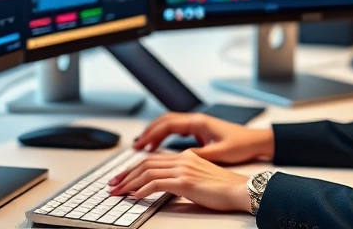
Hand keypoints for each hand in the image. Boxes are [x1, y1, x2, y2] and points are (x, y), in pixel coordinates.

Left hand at [108, 150, 249, 212]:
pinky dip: (142, 189)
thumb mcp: (199, 178)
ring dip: (129, 183)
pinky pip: (157, 183)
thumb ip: (183, 177)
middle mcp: (182, 159)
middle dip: (125, 175)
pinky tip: (135, 196)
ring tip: (118, 192)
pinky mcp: (185, 181)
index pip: (153, 160)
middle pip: (146, 163)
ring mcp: (183, 169)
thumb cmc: (223, 188)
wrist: (239, 189)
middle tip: (112, 185)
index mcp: (185, 156)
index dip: (134, 168)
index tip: (122, 178)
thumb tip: (166, 186)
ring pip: (147, 172)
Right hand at [133, 113, 273, 164]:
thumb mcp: (219, 153)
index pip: (168, 124)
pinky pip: (177, 129)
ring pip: (170, 124)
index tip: (140, 145)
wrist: (256, 141)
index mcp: (199, 122)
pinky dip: (165, 135)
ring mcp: (198, 124)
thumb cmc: (241, 145)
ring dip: (155, 133)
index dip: (151, 134)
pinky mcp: (200, 130)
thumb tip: (179, 159)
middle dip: (148, 132)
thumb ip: (198, 155)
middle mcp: (196, 120)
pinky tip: (159, 145)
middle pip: (165, 121)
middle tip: (135, 145)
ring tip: (143, 146)